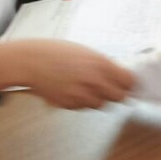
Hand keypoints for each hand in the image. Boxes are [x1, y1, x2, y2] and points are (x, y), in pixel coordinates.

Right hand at [0, 39, 134, 108]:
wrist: (30, 61)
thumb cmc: (57, 52)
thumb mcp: (86, 52)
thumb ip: (104, 65)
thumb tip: (120, 76)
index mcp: (100, 64)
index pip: (129, 81)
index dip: (131, 83)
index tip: (130, 83)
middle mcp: (93, 81)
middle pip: (119, 97)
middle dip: (118, 93)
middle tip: (112, 88)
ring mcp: (81, 95)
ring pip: (101, 104)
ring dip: (99, 98)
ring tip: (87, 86)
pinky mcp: (68, 104)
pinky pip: (84, 107)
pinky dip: (83, 102)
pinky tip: (73, 90)